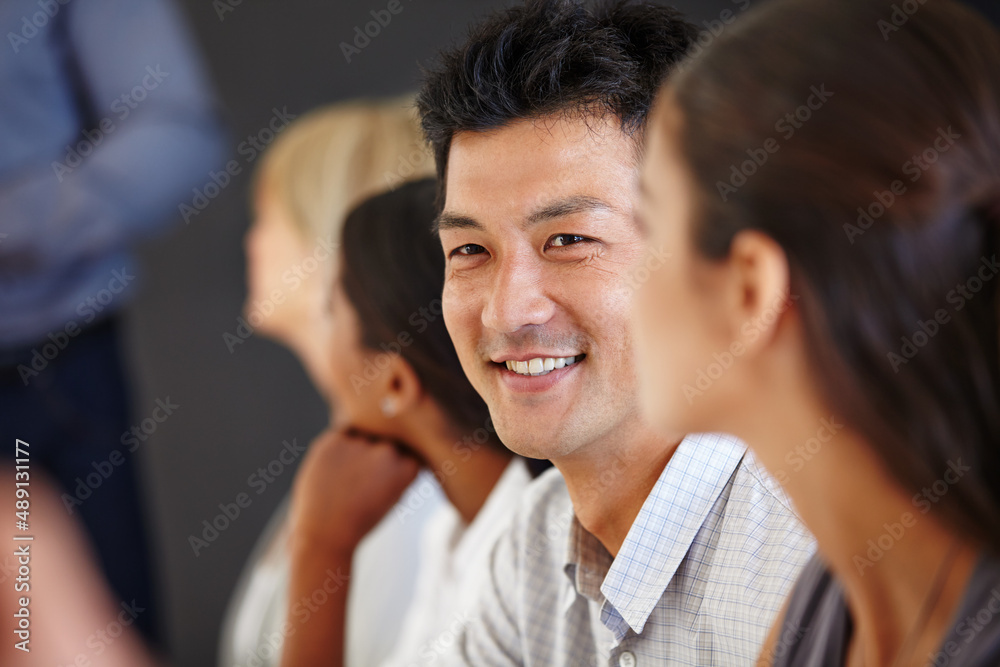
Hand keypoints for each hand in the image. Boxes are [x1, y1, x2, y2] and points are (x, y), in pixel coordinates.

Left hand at [288, 428, 419, 556]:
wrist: (326, 535)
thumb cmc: (362, 518)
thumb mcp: (394, 493)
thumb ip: (400, 465)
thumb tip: (400, 435)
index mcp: (407, 468)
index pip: (409, 446)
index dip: (399, 456)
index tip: (387, 471)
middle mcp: (387, 452)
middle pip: (388, 437)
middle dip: (379, 449)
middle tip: (363, 475)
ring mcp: (360, 444)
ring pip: (365, 431)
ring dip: (359, 444)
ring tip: (347, 475)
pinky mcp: (333, 441)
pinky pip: (343, 432)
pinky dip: (340, 444)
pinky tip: (335, 468)